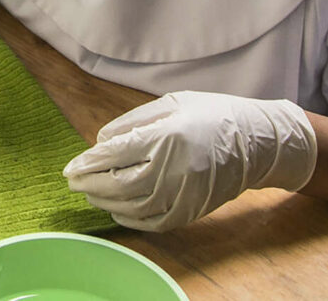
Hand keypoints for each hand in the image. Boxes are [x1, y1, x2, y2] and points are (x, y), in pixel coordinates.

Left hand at [64, 91, 316, 231]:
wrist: (258, 142)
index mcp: (166, 136)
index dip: (87, 163)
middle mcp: (174, 168)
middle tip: (73, 182)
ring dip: (104, 203)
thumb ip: (131, 122)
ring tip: (90, 194)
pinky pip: (153, 222)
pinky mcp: (192, 211)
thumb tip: (99, 143)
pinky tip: (115, 210)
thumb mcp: (170, 104)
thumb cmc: (211, 115)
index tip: (69, 168)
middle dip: (90, 185)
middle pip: (118, 185)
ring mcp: (184, 194)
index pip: (115, 154)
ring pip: (132, 207)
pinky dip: (129, 219)